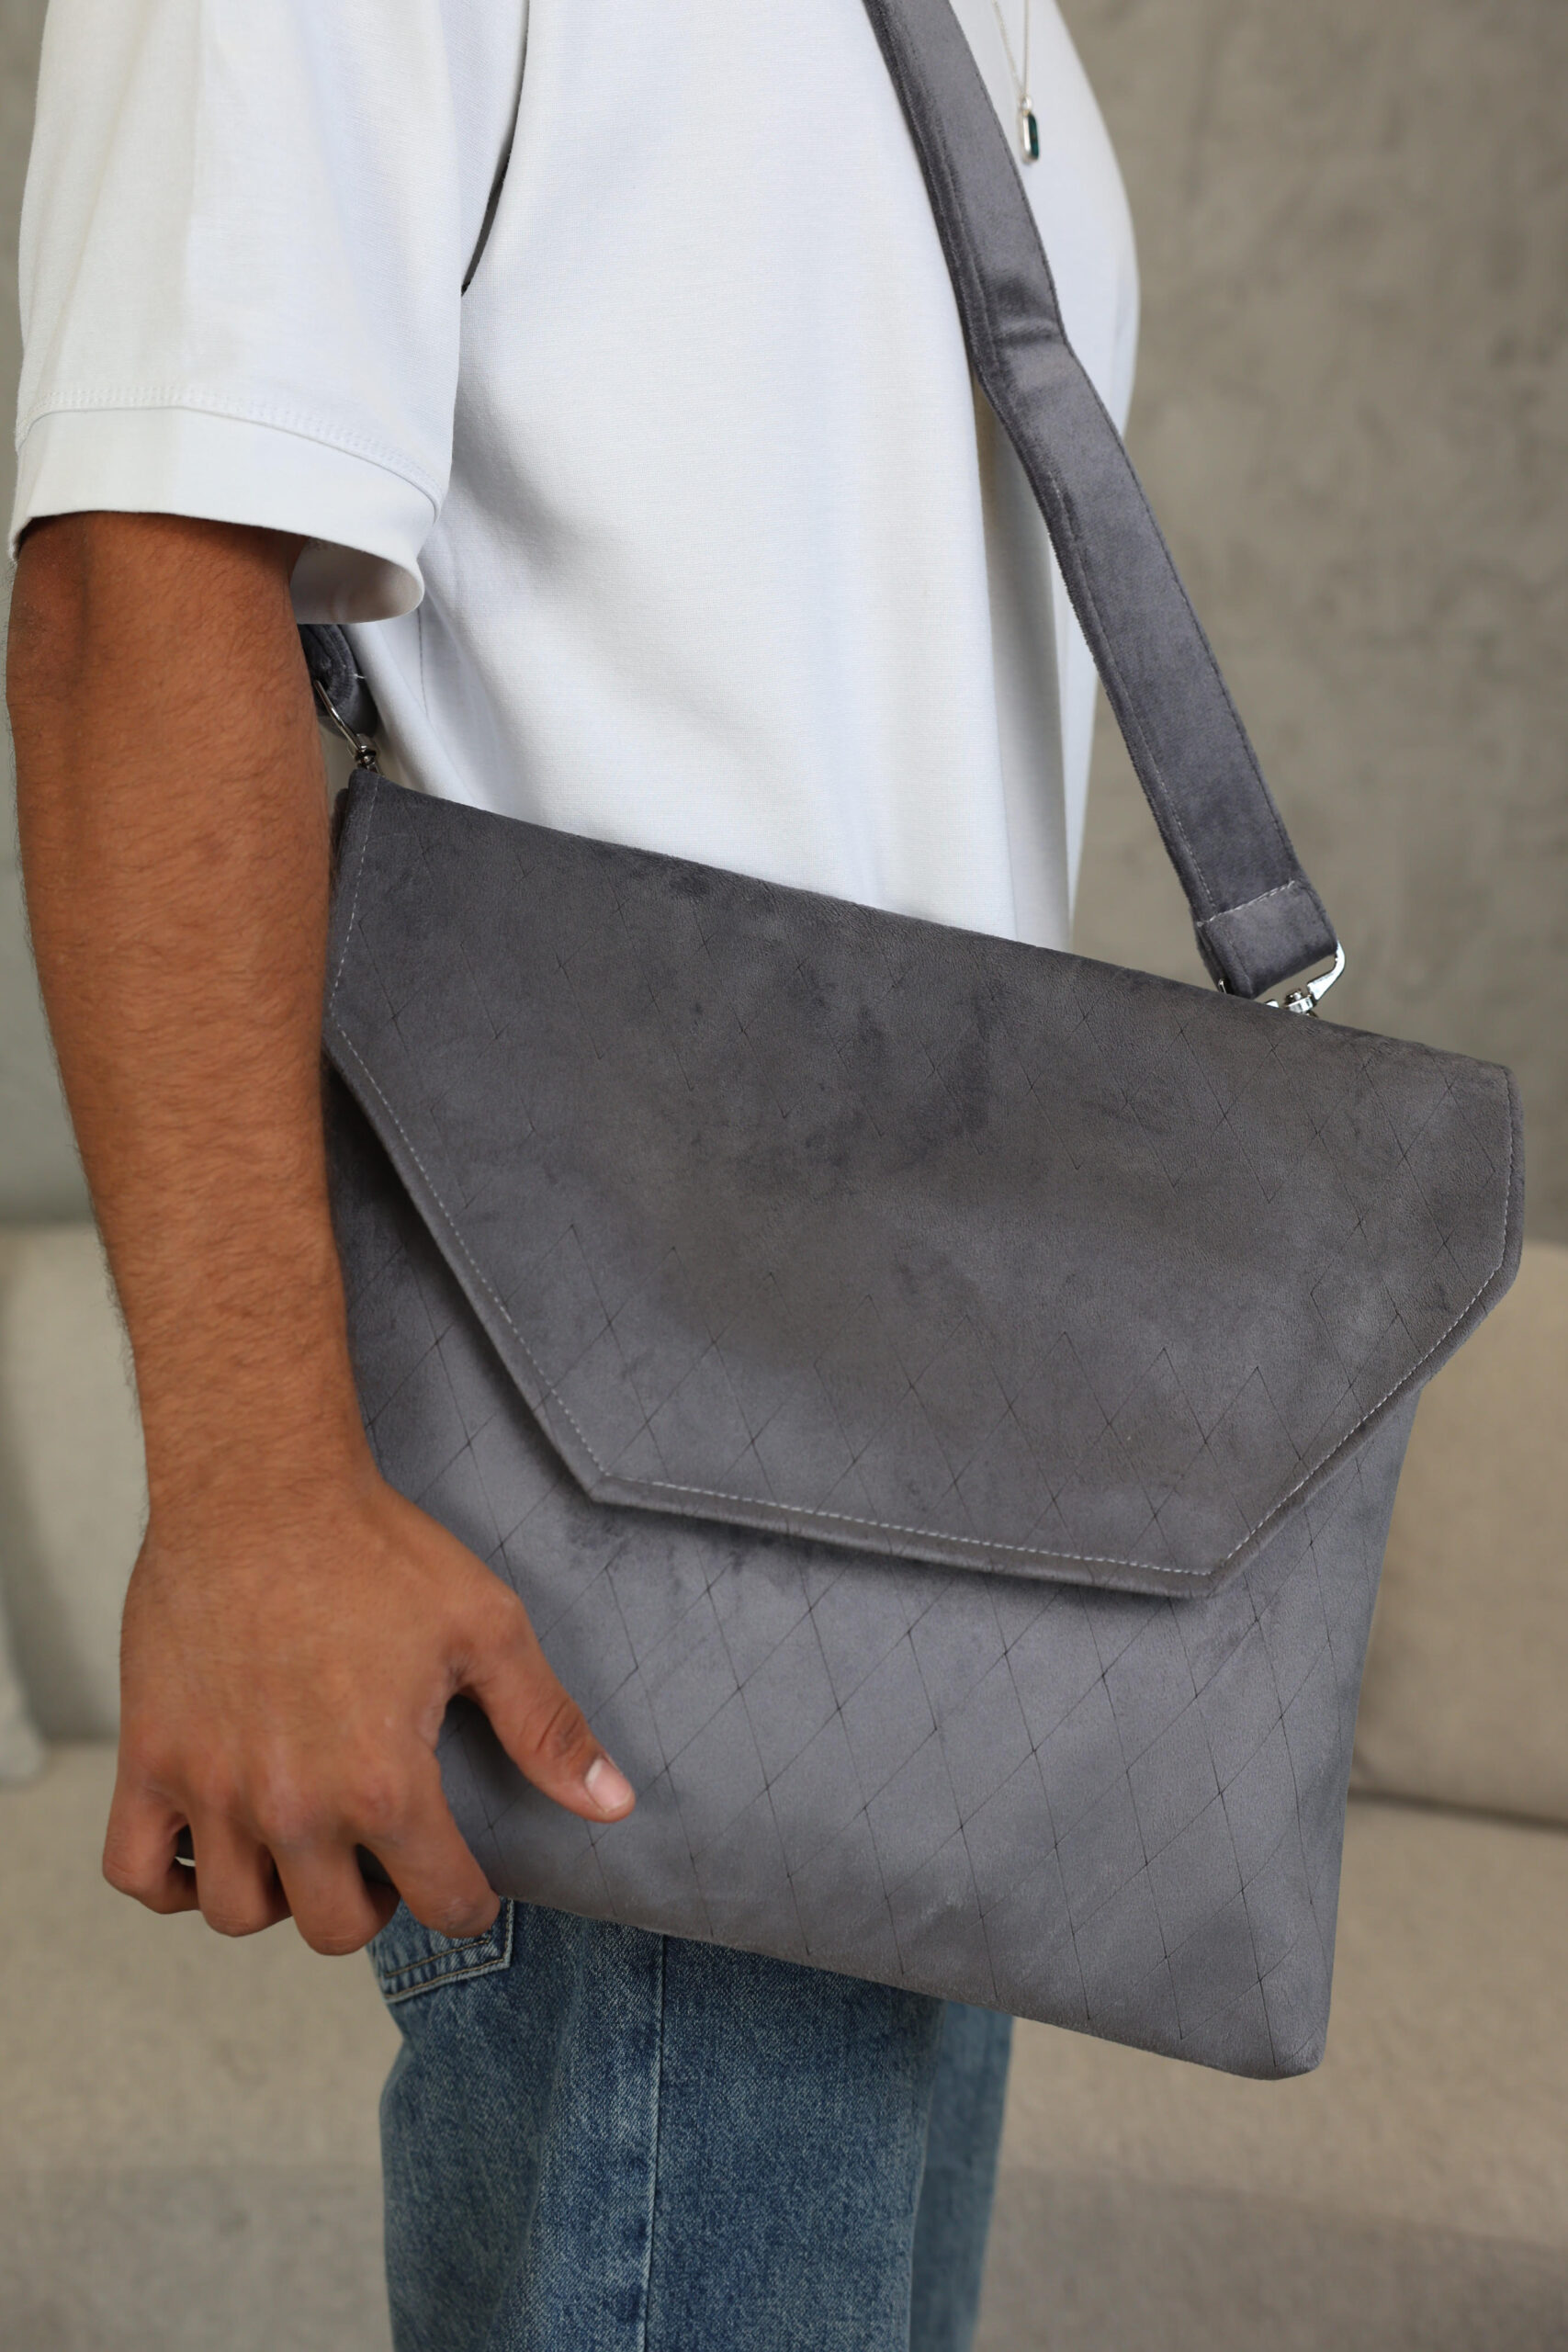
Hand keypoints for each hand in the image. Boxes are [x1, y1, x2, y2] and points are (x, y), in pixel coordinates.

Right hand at [103, 1455, 634, 1953]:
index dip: (469, 1903)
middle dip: (378, 1905)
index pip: (442, 1905)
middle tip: (387, 1855)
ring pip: (240, 1915)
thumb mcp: (486, 1628)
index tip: (466, 1886)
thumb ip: (548, 1726)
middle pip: (337, 1929)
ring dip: (282, 1898)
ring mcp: (211, 1787)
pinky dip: (174, 1882)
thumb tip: (613, 1803)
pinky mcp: (149, 1758)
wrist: (260, 1486)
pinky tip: (218, 1845)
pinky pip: (138, 1873)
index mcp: (383, 1782)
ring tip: (311, 1847)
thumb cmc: (374, 1547)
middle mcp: (292, 1804)